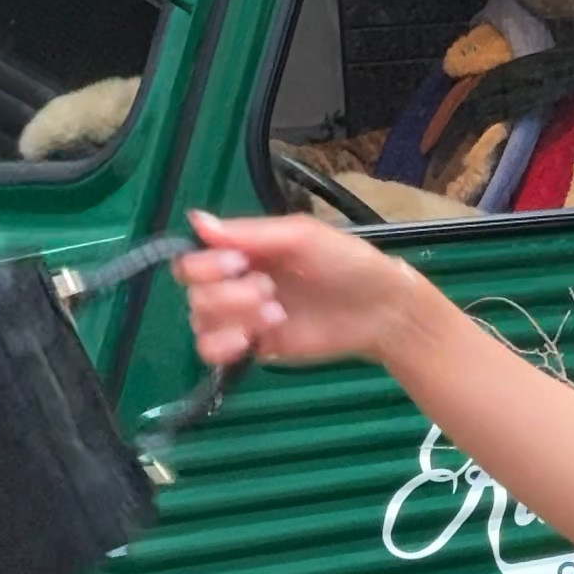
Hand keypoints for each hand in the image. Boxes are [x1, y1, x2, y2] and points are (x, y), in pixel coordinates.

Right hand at [180, 208, 420, 374]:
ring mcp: (244, 316)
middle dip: (228, 292)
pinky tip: (251, 337)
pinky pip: (212, 351)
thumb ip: (249, 232)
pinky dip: (223, 345)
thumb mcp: (301, 236)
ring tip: (274, 313)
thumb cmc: (346, 262)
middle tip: (268, 289)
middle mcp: (237, 281)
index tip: (239, 263)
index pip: (194, 258)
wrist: (379, 308)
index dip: (206, 264)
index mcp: (245, 250)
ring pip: (200, 321)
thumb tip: (196, 221)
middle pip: (195, 291)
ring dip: (232, 316)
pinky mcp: (254, 346)